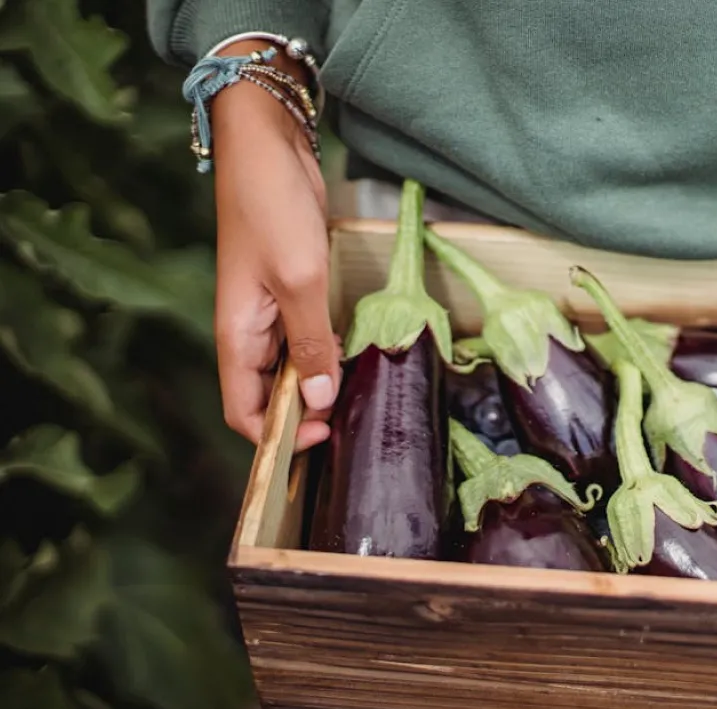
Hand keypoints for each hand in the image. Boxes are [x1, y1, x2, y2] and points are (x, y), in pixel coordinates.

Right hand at [211, 41, 338, 451]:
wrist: (268, 143)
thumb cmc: (272, 206)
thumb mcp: (299, 279)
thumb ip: (310, 342)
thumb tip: (316, 400)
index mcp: (236, 335)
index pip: (244, 412)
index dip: (278, 436)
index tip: (322, 437)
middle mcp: (249, 330)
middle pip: (269, 396)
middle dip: (303, 417)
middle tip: (351, 424)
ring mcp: (270, 310)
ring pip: (291, 368)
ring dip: (319, 385)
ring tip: (360, 399)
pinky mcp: (292, 289)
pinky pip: (306, 337)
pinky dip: (327, 352)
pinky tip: (356, 357)